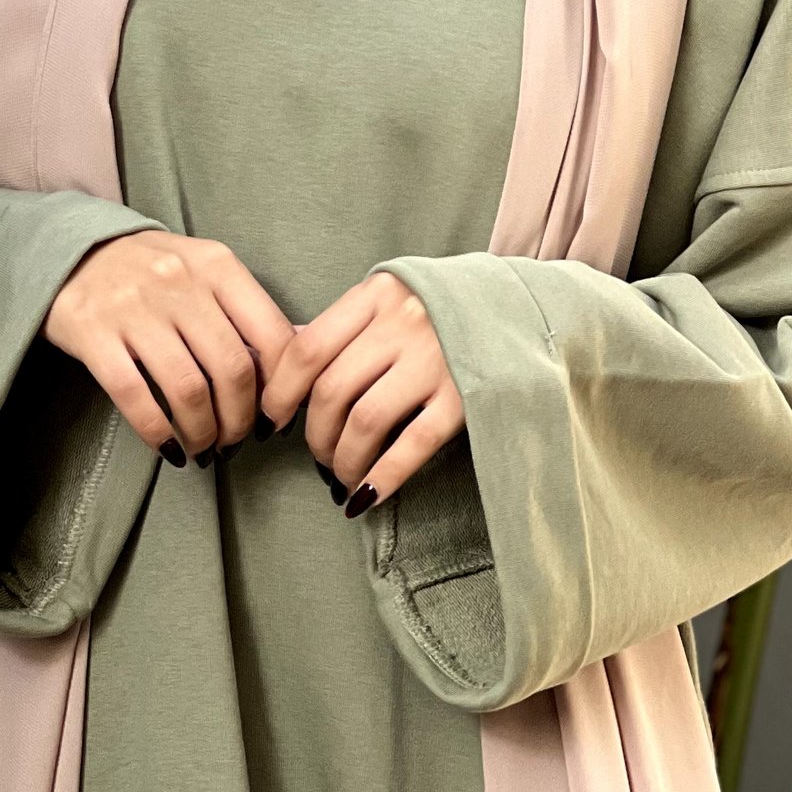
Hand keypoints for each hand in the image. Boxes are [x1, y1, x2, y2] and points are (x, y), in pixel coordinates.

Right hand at [44, 232, 292, 464]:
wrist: (71, 251)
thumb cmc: (150, 271)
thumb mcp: (202, 270)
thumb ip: (242, 310)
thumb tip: (291, 367)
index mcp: (216, 265)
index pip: (272, 335)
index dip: (281, 388)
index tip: (275, 418)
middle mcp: (179, 282)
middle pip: (232, 370)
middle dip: (240, 420)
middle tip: (236, 441)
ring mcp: (134, 307)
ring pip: (188, 390)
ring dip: (203, 433)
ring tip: (204, 448)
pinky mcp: (93, 334)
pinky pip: (135, 397)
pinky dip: (159, 432)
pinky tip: (169, 449)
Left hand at [259, 271, 466, 513]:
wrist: (518, 310)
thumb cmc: (438, 308)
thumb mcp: (387, 300)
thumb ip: (339, 328)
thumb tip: (276, 368)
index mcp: (376, 294)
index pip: (307, 348)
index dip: (281, 392)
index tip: (273, 420)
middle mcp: (403, 322)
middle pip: (332, 391)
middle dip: (315, 435)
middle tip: (317, 456)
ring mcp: (436, 359)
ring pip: (365, 422)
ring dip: (343, 460)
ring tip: (341, 477)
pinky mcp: (466, 396)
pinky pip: (412, 445)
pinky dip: (382, 477)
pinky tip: (366, 497)